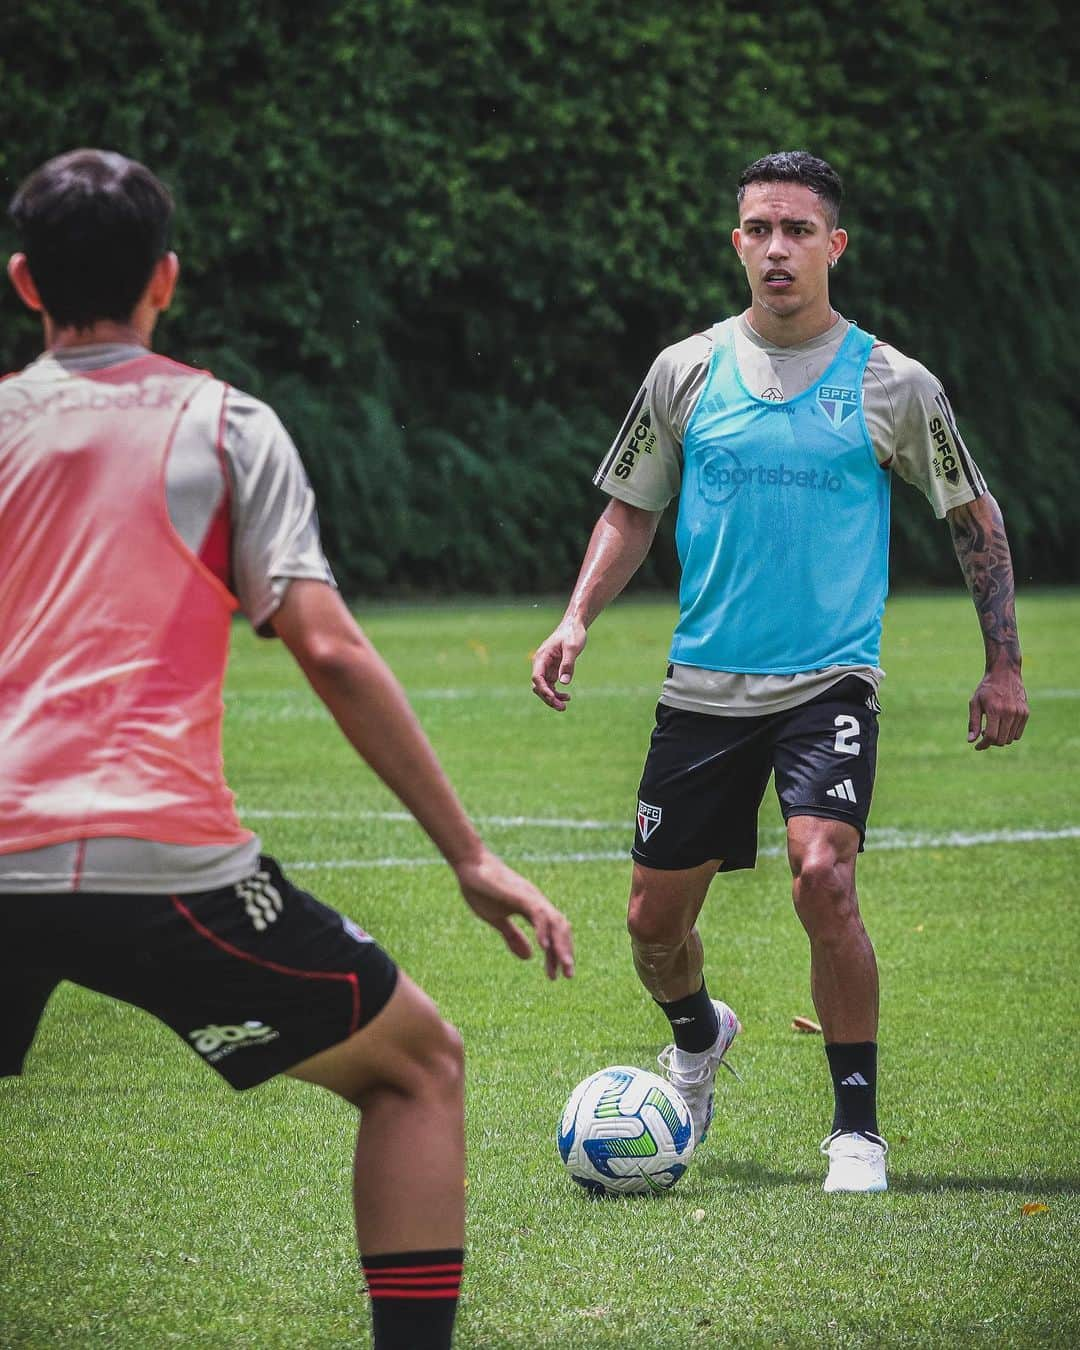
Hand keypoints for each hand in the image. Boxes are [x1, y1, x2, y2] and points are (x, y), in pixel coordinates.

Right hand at [454, 848, 574, 978]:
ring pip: (555, 922)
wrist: (469, 865)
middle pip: (561, 929)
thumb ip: (512, 936)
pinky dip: (543, 930)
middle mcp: (537, 903)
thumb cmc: (481, 889)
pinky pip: (538, 914)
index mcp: (532, 910)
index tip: (555, 976)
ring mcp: (530, 897)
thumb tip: (529, 957)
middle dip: (566, 952)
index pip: (552, 935)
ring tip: (564, 966)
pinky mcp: (521, 895)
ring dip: (561, 945)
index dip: (556, 955)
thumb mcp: (497, 919)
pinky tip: (544, 947)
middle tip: (569, 976)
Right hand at [531, 619, 586, 710]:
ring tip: (564, 706)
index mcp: (542, 657)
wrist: (573, 626)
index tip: (553, 697)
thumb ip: (568, 664)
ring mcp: (546, 668)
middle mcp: (541, 664)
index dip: (543, 689)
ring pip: (544, 688)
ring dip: (552, 698)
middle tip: (561, 708)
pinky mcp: (553, 670)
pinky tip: (567, 697)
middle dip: (548, 698)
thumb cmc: (572, 634)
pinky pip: (551, 686)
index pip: (537, 677)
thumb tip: (564, 683)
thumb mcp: (572, 647)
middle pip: (539, 686)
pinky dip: (557, 693)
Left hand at [968, 666, 1028, 749]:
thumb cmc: (986, 689)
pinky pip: (1017, 734)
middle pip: (1001, 740)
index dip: (983, 745)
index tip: (977, 746)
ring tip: (992, 728)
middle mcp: (1009, 712)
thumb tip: (970, 741)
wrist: (1005, 673)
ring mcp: (1019, 713)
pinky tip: (1002, 725)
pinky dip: (1009, 734)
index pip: (991, 736)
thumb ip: (973, 723)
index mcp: (995, 710)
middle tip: (984, 733)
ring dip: (1000, 738)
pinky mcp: (1025, 713)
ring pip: (1010, 739)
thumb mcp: (975, 703)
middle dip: (991, 742)